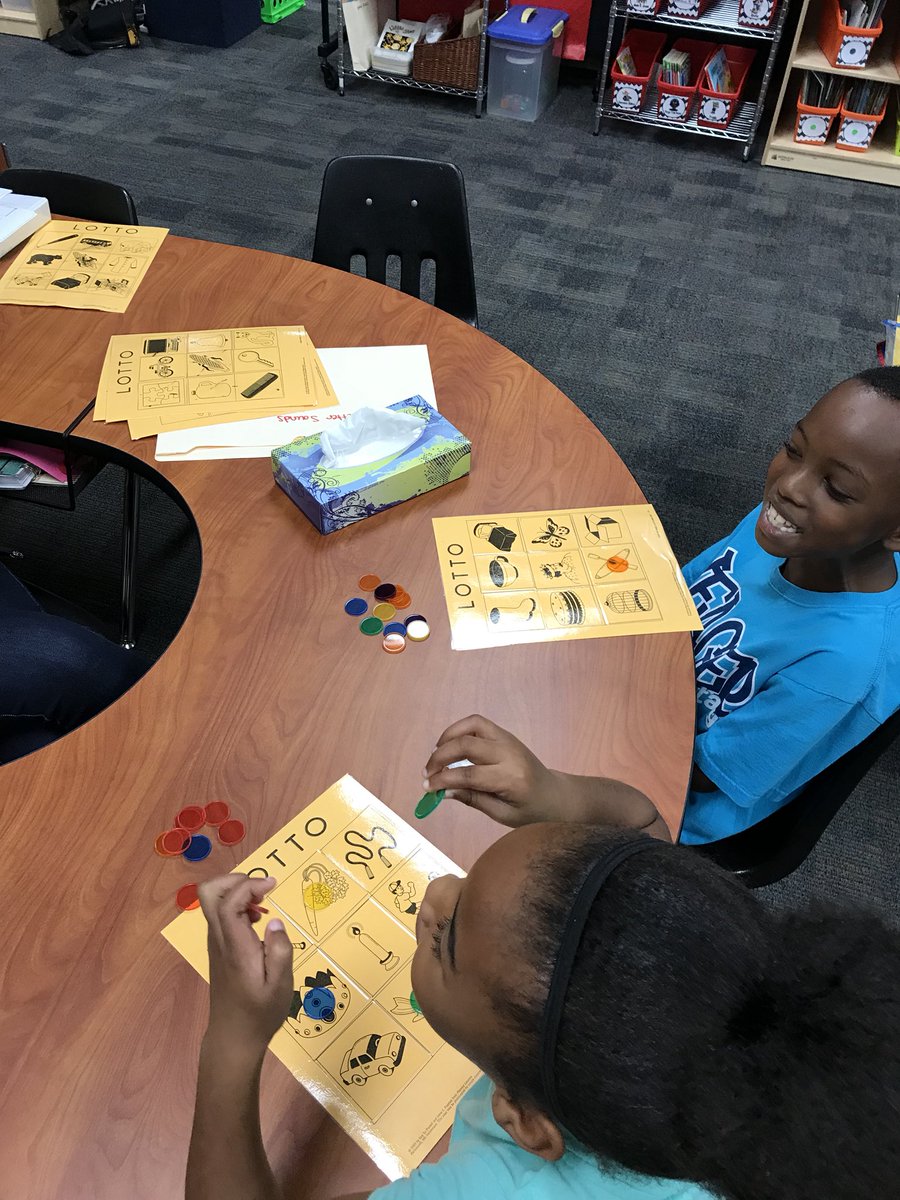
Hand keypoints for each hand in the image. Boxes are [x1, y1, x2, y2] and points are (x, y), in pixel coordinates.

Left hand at [199, 875, 294, 1053]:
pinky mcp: (219, 949)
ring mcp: (216, 944)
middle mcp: (220, 940)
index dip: (249, 885)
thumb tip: (274, 921)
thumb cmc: (260, 1014)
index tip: (273, 885)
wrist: (233, 1038)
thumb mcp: (280, 986)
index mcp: (235, 947)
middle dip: (235, 880)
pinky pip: (221, 915)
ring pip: (213, 902)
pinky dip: (238, 906)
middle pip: (209, 893)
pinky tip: (258, 921)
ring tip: (264, 905)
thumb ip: (280, 951)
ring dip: (238, 892)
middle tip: (263, 889)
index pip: (229, 902)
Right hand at [423, 714, 567, 826]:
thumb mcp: (502, 814)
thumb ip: (472, 799)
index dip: (444, 780)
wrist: (555, 795)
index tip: (427, 787)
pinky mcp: (505, 734)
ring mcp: (508, 740)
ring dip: (448, 737)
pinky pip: (477, 724)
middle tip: (427, 773)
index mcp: (512, 779)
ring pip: (472, 725)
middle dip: (440, 757)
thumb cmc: (531, 811)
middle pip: (467, 745)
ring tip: (436, 755)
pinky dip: (459, 730)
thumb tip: (443, 790)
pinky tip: (449, 746)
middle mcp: (510, 754)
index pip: (470, 774)